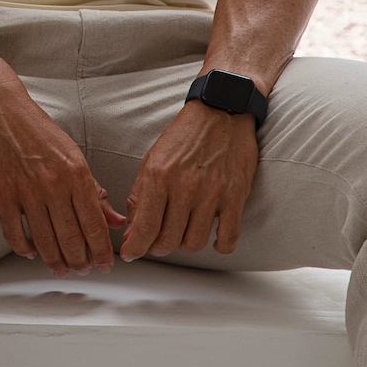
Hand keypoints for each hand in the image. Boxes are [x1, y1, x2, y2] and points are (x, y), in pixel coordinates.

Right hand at [0, 78, 125, 276]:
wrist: (2, 110)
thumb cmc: (40, 131)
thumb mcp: (75, 156)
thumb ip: (96, 191)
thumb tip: (116, 221)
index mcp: (76, 174)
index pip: (94, 225)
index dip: (102, 252)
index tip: (105, 265)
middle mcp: (53, 185)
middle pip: (71, 240)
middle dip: (81, 262)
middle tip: (83, 268)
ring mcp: (26, 191)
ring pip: (45, 242)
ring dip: (55, 262)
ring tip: (61, 268)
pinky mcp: (2, 194)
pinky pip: (14, 234)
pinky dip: (24, 249)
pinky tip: (32, 251)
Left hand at [120, 101, 258, 260]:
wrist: (220, 112)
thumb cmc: (184, 136)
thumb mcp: (152, 159)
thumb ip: (140, 195)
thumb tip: (132, 230)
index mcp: (159, 175)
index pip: (144, 227)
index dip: (135, 247)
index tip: (131, 254)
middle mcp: (184, 187)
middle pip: (168, 241)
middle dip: (158, 247)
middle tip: (156, 242)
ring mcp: (211, 194)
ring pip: (194, 243)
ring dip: (185, 244)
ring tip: (182, 233)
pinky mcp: (234, 197)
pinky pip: (227, 238)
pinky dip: (219, 246)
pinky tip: (213, 239)